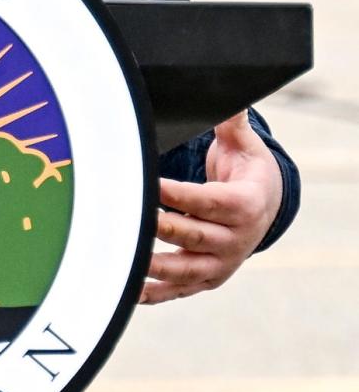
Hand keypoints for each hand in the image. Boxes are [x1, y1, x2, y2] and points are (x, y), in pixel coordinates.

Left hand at [140, 112, 283, 305]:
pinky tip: (130, 291)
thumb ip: (232, 124)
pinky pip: (180, 290)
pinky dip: (156, 293)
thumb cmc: (247, 171)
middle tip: (128, 219)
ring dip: (154, 267)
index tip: (149, 185)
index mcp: (244, 205)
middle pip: (192, 235)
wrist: (268, 208)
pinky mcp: (208, 279)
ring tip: (123, 260)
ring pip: (184, 269)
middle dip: (160, 228)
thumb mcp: (245, 146)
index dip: (178, 195)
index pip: (206, 201)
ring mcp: (222, 263)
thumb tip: (228, 98)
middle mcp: (236, 239)